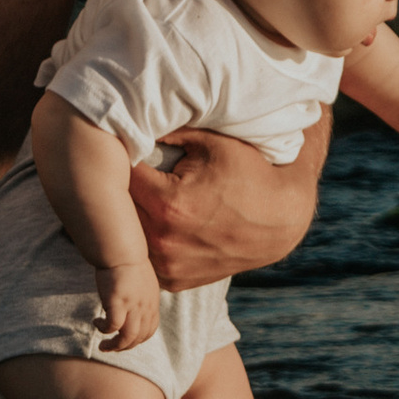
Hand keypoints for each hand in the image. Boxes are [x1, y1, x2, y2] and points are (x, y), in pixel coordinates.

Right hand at [93, 254, 161, 349]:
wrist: (121, 250)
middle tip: (111, 347)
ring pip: (127, 337)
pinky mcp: (118, 303)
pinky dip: (104, 330)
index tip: (125, 340)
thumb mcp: (141, 282)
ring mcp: (133, 306)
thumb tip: (130, 305)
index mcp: (152, 303)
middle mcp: (145, 307)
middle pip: (139, 337)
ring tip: (103, 346)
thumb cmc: (127, 262)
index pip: (149, 330)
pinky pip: (113, 326)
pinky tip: (96, 323)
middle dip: (124, 347)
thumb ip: (140, 296)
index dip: (137, 340)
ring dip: (115, 346)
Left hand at [130, 113, 328, 288]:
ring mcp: (168, 266)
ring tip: (132, 199)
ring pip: (126, 239)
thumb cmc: (248, 173)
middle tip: (119, 172)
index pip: (119, 177)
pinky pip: (143, 260)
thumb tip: (131, 116)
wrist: (281, 220)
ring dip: (126, 220)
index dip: (117, 161)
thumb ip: (167, 131)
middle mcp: (164, 241)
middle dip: (117, 191)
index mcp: (167, 204)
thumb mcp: (210, 142)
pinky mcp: (173, 281)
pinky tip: (149, 224)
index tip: (118, 150)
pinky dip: (143, 243)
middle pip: (117, 211)